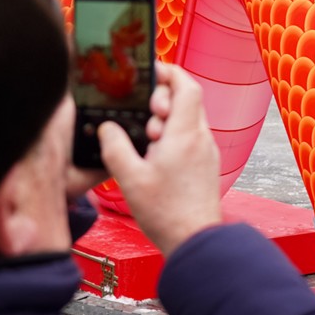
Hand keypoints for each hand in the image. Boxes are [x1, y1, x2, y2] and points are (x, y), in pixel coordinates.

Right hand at [99, 62, 222, 255]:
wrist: (195, 241)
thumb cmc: (166, 213)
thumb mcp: (129, 178)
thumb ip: (115, 147)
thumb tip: (107, 128)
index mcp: (184, 134)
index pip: (186, 85)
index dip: (169, 73)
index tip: (150, 73)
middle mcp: (201, 138)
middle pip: (188, 99)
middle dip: (163, 99)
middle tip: (145, 117)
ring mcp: (207, 152)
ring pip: (190, 119)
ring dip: (168, 120)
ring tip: (148, 141)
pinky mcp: (206, 166)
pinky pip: (191, 137)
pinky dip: (174, 136)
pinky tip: (156, 157)